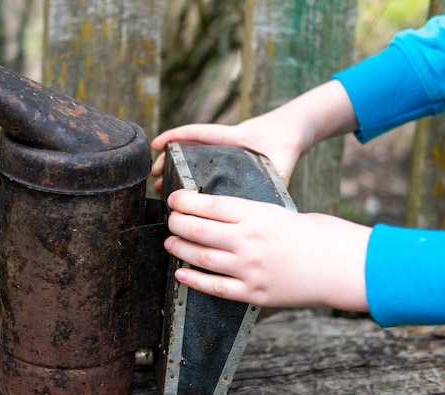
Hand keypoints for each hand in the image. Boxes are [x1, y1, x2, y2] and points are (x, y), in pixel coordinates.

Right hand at [151, 80, 357, 190]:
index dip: (176, 136)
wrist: (295, 130)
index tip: (156, 144)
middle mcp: (223, 144)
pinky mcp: (226, 159)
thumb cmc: (287, 141)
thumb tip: (276, 208)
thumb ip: (280, 181)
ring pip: (191, 158)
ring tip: (161, 187)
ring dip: (175, 169)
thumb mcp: (284, 161)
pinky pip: (201, 165)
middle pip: (188, 148)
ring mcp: (222, 151)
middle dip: (168, 160)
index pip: (199, 133)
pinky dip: (188, 173)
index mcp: (233, 138)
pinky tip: (182, 192)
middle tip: (154, 178)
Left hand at [164, 189, 370, 311]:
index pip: (209, 205)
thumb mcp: (281, 212)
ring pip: (201, 257)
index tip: (173, 199)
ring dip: (179, 248)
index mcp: (257, 215)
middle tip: (169, 220)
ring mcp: (249, 268)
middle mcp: (248, 240)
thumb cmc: (317, 234)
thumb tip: (218, 217)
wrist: (345, 266)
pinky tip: (181, 274)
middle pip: (198, 229)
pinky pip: (215, 287)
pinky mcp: (254, 292)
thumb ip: (250, 215)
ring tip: (170, 242)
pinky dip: (194, 279)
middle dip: (177, 223)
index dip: (185, 201)